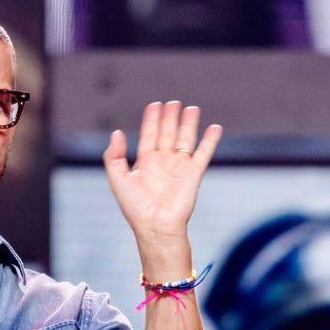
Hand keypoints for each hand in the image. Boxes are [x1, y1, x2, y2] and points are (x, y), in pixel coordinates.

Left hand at [102, 101, 222, 246]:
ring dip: (188, 123)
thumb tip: (117, 132)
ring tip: (191, 108)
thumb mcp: (118, 179)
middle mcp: (163, 162)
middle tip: (173, 102)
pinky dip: (210, 140)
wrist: (156, 227)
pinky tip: (215, 127)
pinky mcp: (194, 174)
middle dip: (170, 117)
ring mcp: (179, 167)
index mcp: (145, 162)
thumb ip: (114, 156)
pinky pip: (204, 153)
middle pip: (168, 133)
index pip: (149, 135)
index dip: (151, 120)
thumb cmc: (136, 208)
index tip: (154, 104)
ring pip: (185, 139)